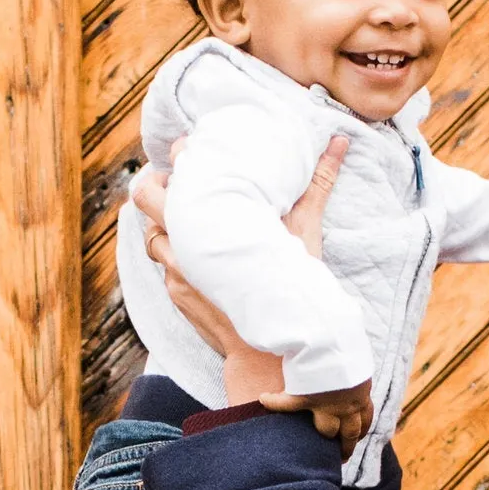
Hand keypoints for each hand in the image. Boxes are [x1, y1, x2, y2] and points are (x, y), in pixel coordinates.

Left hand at [141, 139, 358, 437]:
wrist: (269, 350)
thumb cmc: (292, 282)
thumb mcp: (306, 229)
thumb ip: (319, 181)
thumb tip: (341, 139)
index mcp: (218, 218)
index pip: (181, 175)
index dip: (179, 157)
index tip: (188, 148)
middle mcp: (188, 241)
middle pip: (147, 197)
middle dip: (155, 184)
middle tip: (170, 177)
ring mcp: (176, 269)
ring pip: (150, 232)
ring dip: (162, 221)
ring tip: (180, 212)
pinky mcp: (174, 291)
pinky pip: (163, 262)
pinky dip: (173, 251)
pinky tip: (190, 248)